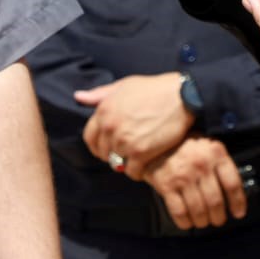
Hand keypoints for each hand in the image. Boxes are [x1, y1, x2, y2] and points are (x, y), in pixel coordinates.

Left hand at [76, 73, 193, 175]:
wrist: (181, 96)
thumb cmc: (153, 89)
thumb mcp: (123, 85)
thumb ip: (99, 94)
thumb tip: (78, 97)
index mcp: (103, 111)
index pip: (89, 137)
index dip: (97, 145)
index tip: (106, 148)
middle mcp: (110, 127)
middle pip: (103, 152)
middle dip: (112, 154)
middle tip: (125, 154)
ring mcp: (124, 141)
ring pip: (117, 163)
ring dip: (126, 163)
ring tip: (136, 159)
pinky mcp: (141, 152)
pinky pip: (132, 171)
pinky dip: (137, 172)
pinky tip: (144, 165)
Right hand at [142, 135, 247, 229]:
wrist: (155, 142)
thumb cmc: (184, 146)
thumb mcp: (207, 146)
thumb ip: (220, 164)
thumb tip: (233, 191)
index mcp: (215, 153)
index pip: (233, 184)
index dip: (237, 203)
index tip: (238, 213)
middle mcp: (200, 164)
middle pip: (216, 201)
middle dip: (218, 217)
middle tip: (218, 220)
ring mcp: (183, 175)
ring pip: (199, 210)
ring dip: (203, 221)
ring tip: (203, 221)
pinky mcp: (166, 185)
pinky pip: (180, 212)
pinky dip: (185, 222)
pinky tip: (187, 222)